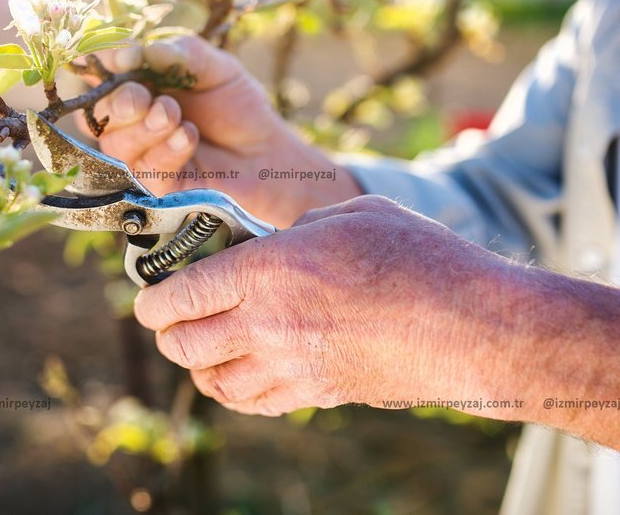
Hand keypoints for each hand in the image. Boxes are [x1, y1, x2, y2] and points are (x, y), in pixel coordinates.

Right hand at [87, 36, 360, 227]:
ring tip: (175, 115)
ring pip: (115, 144)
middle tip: (143, 97)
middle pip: (97, 113)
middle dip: (118, 102)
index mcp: (137, 83)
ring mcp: (139, 155)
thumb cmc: (238, 108)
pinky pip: (143, 170)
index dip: (102, 63)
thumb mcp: (217, 68)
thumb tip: (144, 50)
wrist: (267, 153)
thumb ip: (182, 54)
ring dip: (144, 128)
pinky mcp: (154, 186)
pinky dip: (164, 150)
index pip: (101, 71)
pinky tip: (188, 137)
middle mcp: (130, 120)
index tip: (124, 57)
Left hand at [132, 195, 506, 415]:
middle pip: (185, 342)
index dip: (153, 300)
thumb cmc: (418, 257)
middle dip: (167, 333)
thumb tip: (276, 242)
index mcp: (269, 269)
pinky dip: (235, 392)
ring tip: (201, 349)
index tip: (146, 301)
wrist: (472, 325)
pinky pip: (255, 403)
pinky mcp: (318, 394)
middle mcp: (268, 323)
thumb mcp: (351, 214)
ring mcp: (292, 366)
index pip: (183, 293)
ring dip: (197, 366)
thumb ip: (299, 227)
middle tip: (169, 321)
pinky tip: (241, 376)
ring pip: (213, 382)